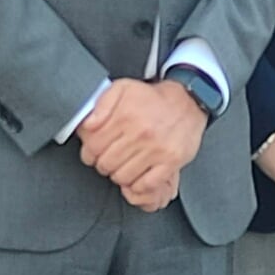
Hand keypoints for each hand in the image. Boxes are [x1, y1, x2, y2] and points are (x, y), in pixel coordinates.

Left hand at [77, 76, 206, 210]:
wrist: (187, 102)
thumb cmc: (151, 98)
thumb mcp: (122, 88)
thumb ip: (101, 104)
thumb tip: (87, 125)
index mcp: (125, 115)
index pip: (94, 146)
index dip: (88, 153)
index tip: (92, 153)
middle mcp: (141, 133)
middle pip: (106, 164)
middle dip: (102, 164)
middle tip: (107, 160)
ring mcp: (157, 149)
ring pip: (123, 176)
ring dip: (118, 175)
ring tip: (121, 166)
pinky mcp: (171, 161)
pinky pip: (146, 184)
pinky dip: (136, 185)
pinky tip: (135, 177)